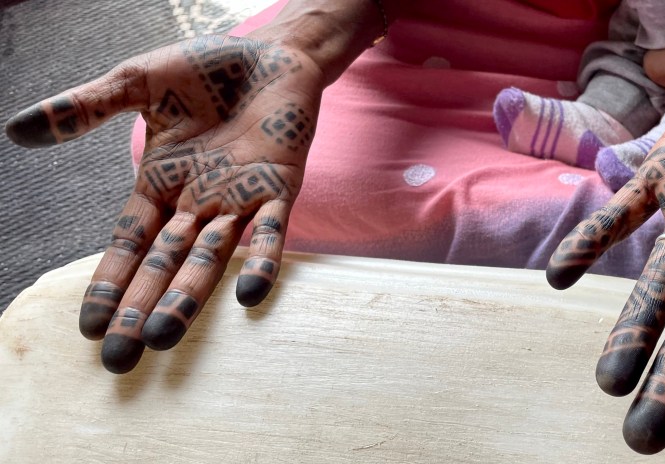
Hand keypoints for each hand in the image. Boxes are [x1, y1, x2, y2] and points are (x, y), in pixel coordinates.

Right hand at [5, 35, 324, 373]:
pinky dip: (260, 261)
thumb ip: (85, 109)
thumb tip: (16, 131)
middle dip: (141, 309)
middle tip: (121, 361)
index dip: (110, 283)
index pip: (128, 243)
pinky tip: (250, 297)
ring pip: (208, 258)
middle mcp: (198, 201)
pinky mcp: (279, 186)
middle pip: (162, 264)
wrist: (270, 51)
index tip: (90, 328)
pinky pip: (269, 231)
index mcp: (162, 184)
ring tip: (163, 339)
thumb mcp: (136, 85)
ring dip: (187, 298)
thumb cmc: (207, 71)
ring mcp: (239, 197)